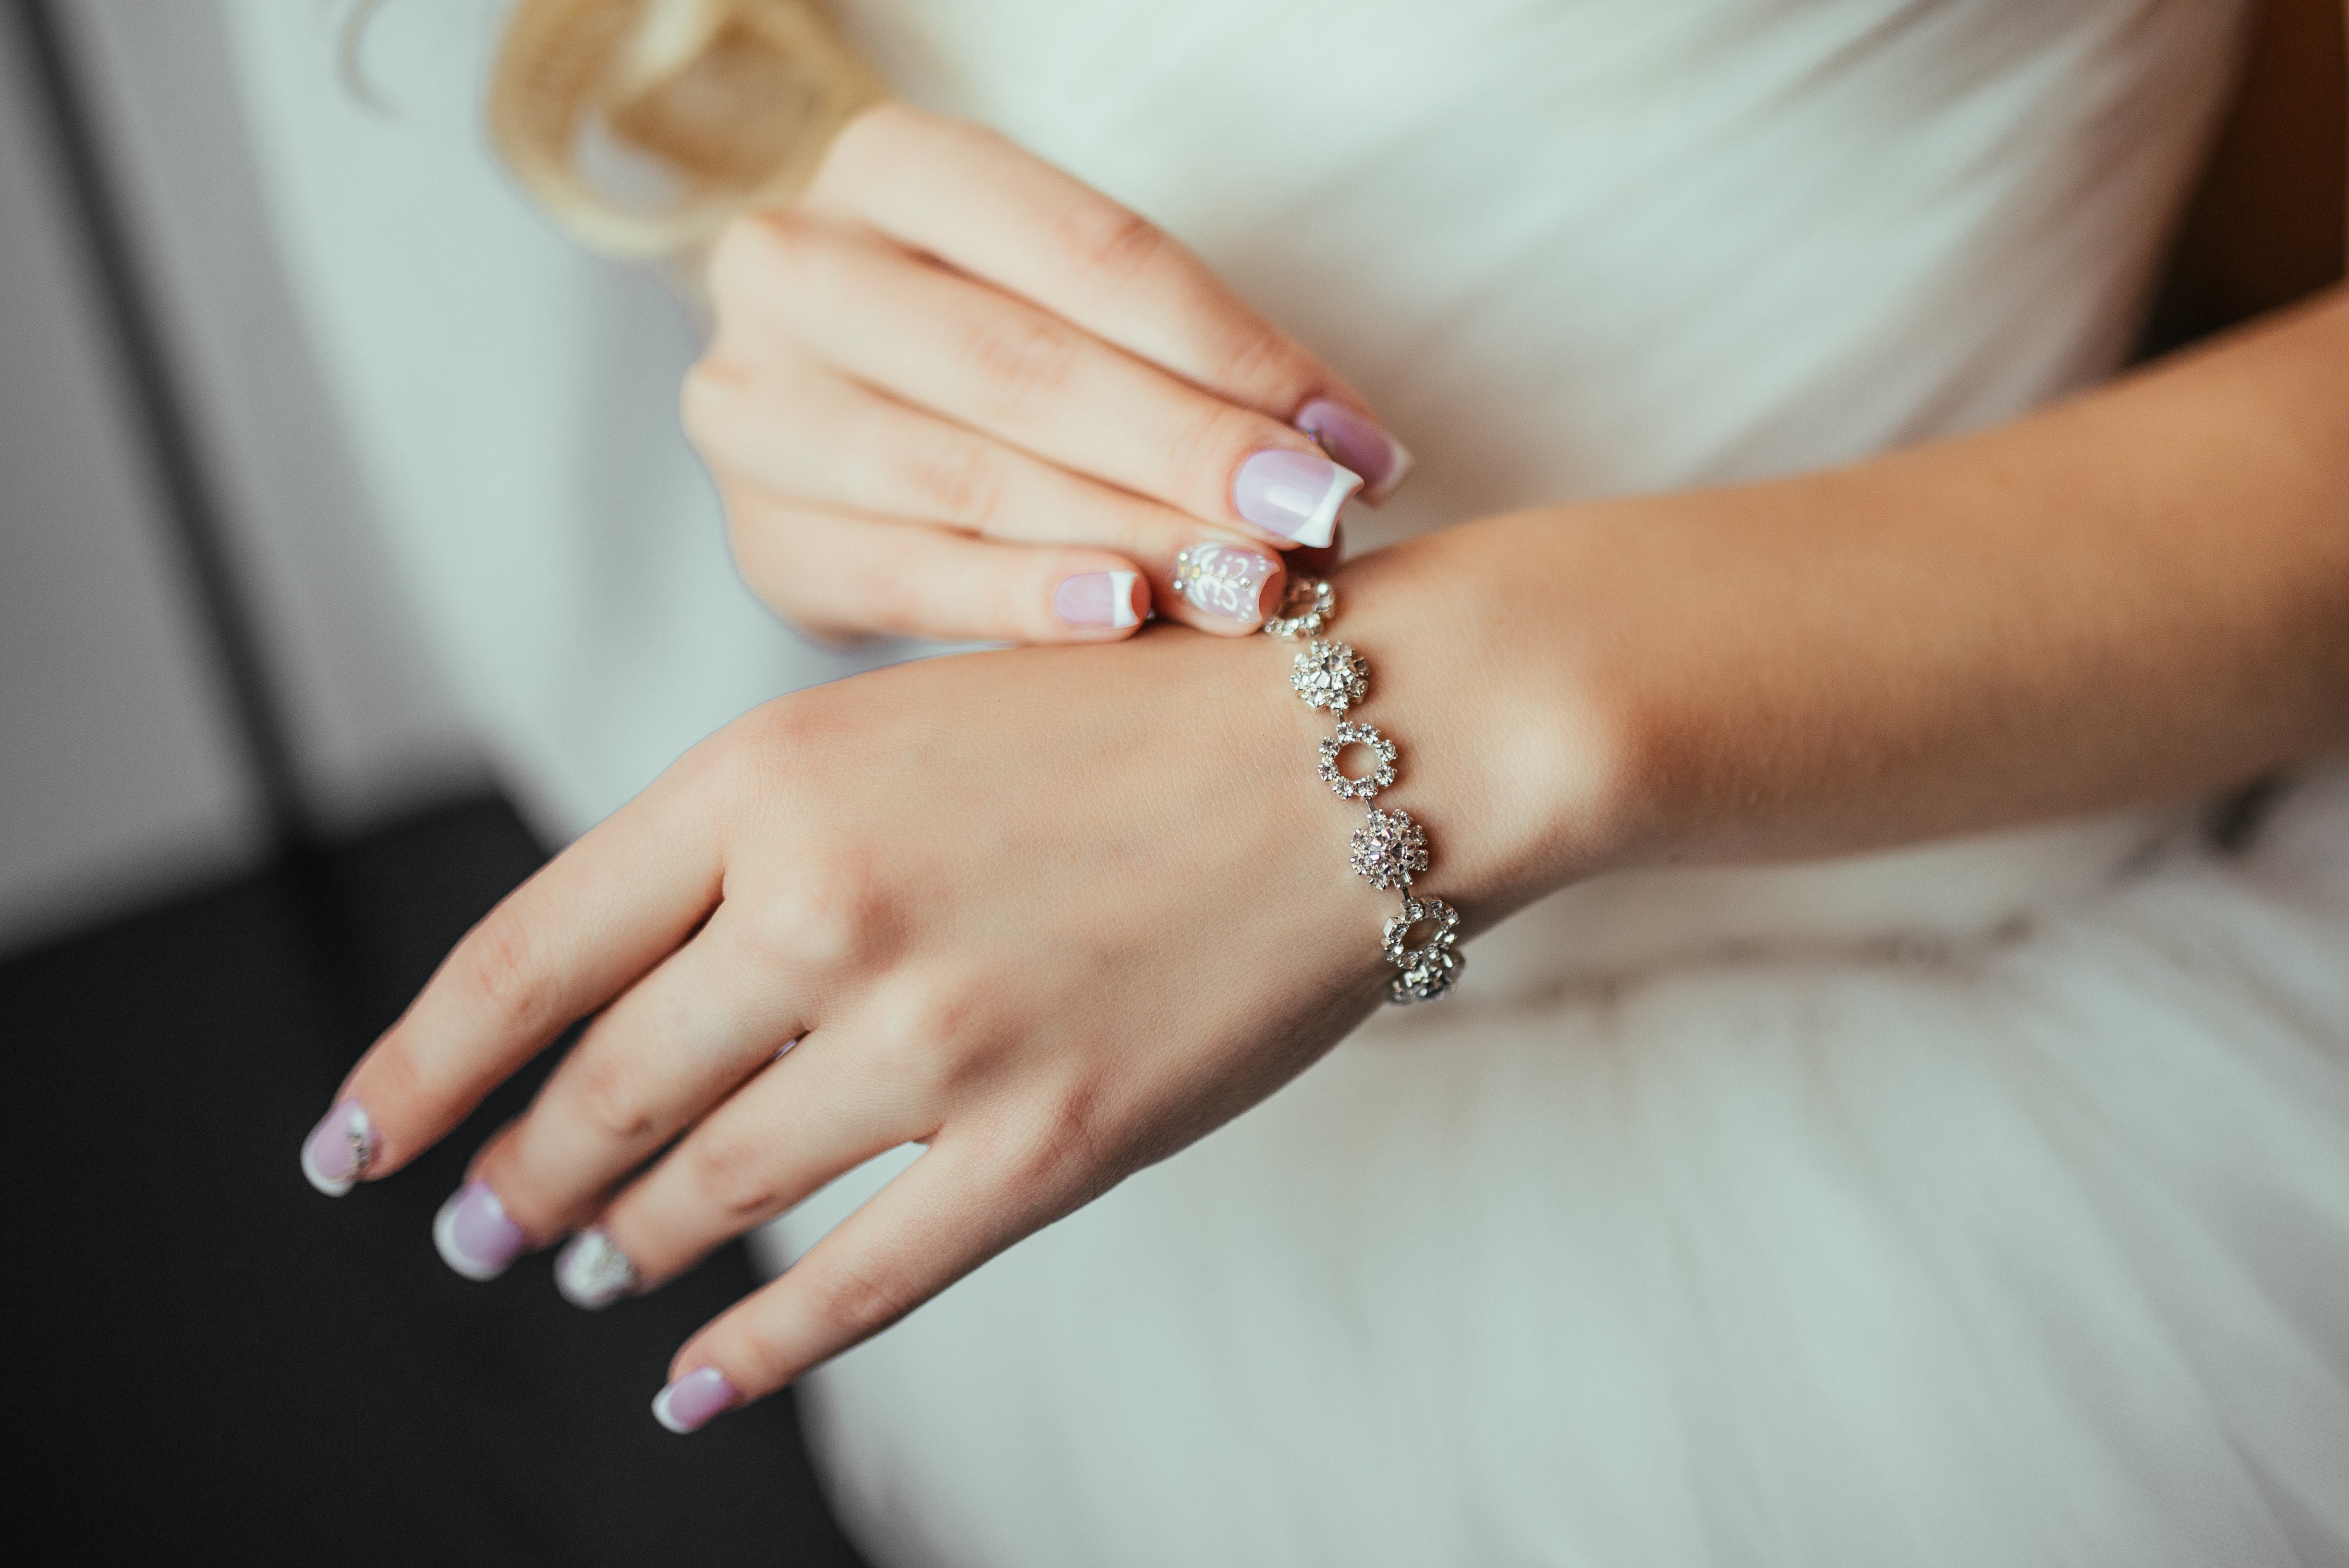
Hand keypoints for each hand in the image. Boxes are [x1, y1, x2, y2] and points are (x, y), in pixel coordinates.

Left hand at [297, 598, 1522, 1427]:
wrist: (1366, 743)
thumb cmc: (1137, 706)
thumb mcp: (904, 716)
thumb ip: (761, 834)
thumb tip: (635, 979)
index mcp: (773, 778)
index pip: (526, 953)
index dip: (417, 1066)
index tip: (352, 1142)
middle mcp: (828, 909)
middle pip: (604, 1089)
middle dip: (516, 1175)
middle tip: (475, 1225)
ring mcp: (937, 1039)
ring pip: (714, 1189)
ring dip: (624, 1246)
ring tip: (584, 1270)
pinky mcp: (1047, 1143)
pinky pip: (858, 1281)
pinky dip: (759, 1347)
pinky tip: (697, 1382)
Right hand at [682, 103, 1412, 643]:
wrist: (840, 417)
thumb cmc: (1000, 347)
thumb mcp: (1084, 309)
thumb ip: (1194, 363)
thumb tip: (1352, 455)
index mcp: (893, 166)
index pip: (1089, 252)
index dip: (1232, 351)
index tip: (1353, 442)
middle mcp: (796, 266)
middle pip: (1021, 364)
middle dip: (1187, 450)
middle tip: (1311, 521)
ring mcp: (758, 404)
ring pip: (961, 476)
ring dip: (1125, 536)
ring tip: (1246, 586)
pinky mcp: (761, 535)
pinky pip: (904, 574)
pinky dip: (1021, 600)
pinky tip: (1122, 619)